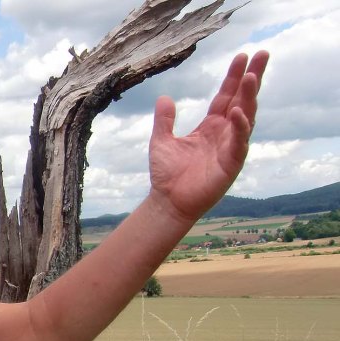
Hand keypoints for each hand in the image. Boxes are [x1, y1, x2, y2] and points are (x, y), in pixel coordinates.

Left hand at [148, 50, 268, 221]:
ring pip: (245, 117)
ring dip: (248, 97)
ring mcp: (229, 147)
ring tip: (251, 77)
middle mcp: (224, 134)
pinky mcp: (231, 164)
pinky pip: (239, 142)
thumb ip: (165, 120)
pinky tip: (237, 112)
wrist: (166, 201)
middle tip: (262, 54)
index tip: (242, 56)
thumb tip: (164, 97)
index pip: (225, 96)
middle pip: (242, 100)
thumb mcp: (161, 140)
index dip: (233, 77)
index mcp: (210, 126)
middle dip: (252, 78)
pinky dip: (239, 127)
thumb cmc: (167, 174)